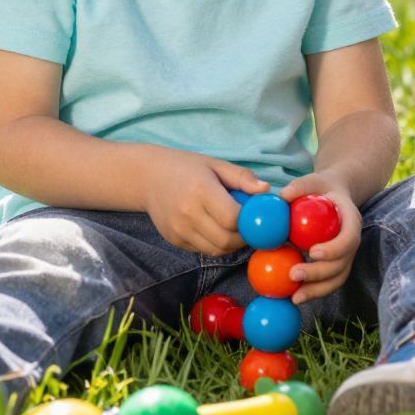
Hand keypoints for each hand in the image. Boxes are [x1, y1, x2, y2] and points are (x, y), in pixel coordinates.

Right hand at [143, 152, 268, 256]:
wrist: (147, 177)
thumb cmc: (186, 168)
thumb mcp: (215, 165)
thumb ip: (242, 177)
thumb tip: (266, 190)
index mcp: (201, 191)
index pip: (233, 218)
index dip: (249, 220)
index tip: (254, 213)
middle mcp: (188, 214)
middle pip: (226, 240)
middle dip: (244, 237)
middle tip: (249, 226)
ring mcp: (179, 230)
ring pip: (216, 250)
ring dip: (231, 244)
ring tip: (233, 228)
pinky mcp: (174, 240)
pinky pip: (202, 250)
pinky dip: (215, 244)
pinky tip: (215, 228)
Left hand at [274, 171, 362, 303]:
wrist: (333, 196)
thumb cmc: (321, 188)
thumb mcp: (312, 181)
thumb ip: (299, 186)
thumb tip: (282, 196)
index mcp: (351, 220)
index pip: (349, 238)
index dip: (334, 248)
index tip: (312, 252)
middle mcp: (352, 241)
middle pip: (342, 263)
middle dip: (319, 273)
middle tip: (293, 275)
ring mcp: (346, 256)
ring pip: (338, 278)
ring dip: (317, 290)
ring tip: (295, 298)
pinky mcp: (336, 265)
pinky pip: (328, 282)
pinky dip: (313, 291)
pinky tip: (294, 297)